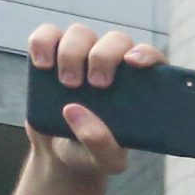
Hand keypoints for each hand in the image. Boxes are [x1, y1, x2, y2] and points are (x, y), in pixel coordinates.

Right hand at [21, 23, 153, 186]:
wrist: (62, 154)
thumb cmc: (95, 153)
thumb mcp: (106, 161)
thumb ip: (100, 143)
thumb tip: (75, 110)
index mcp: (141, 86)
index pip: (152, 58)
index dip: (146, 53)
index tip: (133, 63)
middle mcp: (115, 64)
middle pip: (115, 40)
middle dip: (103, 57)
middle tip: (96, 85)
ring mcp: (83, 56)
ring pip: (81, 33)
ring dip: (72, 53)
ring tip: (68, 84)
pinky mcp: (53, 55)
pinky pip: (47, 34)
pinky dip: (42, 43)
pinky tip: (42, 64)